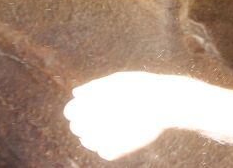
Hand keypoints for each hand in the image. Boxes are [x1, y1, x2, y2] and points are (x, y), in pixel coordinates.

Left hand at [63, 71, 179, 159]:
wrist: (162, 101)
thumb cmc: (140, 87)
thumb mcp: (115, 80)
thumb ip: (92, 87)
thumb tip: (75, 93)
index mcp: (87, 103)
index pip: (70, 111)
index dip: (78, 110)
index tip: (89, 108)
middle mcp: (89, 121)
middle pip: (77, 128)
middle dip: (87, 122)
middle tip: (107, 116)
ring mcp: (100, 138)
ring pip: (88, 142)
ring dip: (97, 135)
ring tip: (116, 125)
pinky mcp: (114, 152)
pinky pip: (105, 152)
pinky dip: (110, 146)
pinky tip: (122, 136)